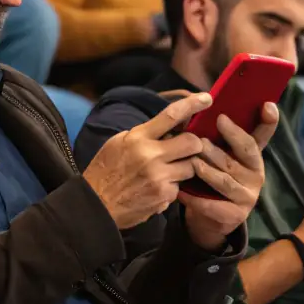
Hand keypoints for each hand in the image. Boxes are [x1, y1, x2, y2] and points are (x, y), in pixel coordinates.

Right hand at [83, 93, 211, 230]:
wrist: (96, 205)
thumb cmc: (105, 170)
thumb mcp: (119, 143)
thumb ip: (145, 134)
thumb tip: (171, 127)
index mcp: (138, 138)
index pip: (171, 115)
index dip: (192, 104)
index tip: (206, 98)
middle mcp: (151, 156)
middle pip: (193, 143)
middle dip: (195, 144)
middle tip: (188, 147)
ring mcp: (160, 178)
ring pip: (192, 167)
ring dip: (185, 167)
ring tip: (168, 170)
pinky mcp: (164, 198)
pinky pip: (179, 187)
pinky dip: (171, 187)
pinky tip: (156, 188)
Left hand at [180, 104, 278, 248]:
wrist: (211, 219)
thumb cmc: (213, 178)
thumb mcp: (219, 157)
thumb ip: (217, 137)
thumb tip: (201, 108)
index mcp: (253, 157)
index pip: (263, 136)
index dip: (269, 121)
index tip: (267, 105)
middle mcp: (256, 174)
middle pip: (243, 153)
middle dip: (228, 140)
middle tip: (206, 132)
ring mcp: (248, 196)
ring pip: (225, 179)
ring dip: (207, 170)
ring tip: (192, 161)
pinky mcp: (235, 215)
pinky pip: (213, 204)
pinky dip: (195, 198)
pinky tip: (181, 191)